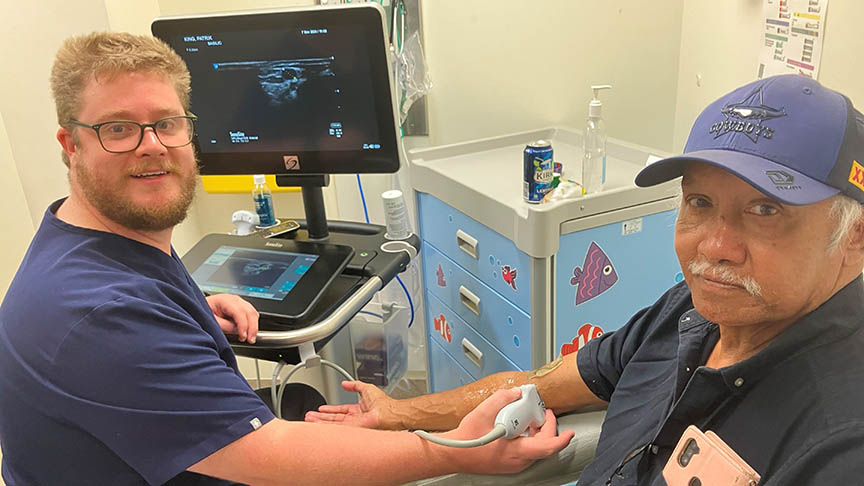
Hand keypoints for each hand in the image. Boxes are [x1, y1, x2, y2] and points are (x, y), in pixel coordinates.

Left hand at [206, 294, 258, 342]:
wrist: (200, 309)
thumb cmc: (204, 312)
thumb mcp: (210, 320)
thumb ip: (224, 325)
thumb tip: (237, 331)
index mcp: (225, 300)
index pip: (239, 312)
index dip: (243, 325)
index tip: (243, 336)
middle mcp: (235, 300)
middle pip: (250, 312)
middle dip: (252, 327)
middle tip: (250, 340)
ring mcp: (240, 303)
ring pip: (253, 313)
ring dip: (254, 327)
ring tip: (250, 338)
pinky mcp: (242, 308)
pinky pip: (252, 315)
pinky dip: (252, 324)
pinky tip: (248, 332)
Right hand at [304, 381, 397, 428]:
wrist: (390, 412)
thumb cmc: (384, 403)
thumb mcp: (366, 388)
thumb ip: (355, 385)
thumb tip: (345, 383)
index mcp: (358, 410)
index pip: (340, 410)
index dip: (330, 410)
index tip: (320, 409)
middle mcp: (355, 419)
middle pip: (334, 419)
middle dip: (321, 418)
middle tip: (309, 416)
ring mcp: (354, 426)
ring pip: (334, 425)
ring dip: (321, 422)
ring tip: (309, 420)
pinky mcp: (353, 430)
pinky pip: (338, 429)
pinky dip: (328, 428)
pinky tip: (320, 426)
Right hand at [446, 388, 574, 474]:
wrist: (452, 455)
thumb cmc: (466, 442)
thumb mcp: (482, 413)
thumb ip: (501, 398)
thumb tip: (515, 392)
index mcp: (516, 451)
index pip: (548, 447)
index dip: (562, 439)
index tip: (570, 432)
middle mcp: (518, 461)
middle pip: (543, 445)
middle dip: (547, 427)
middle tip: (544, 412)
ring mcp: (513, 463)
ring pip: (535, 448)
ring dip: (537, 432)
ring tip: (531, 417)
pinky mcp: (509, 462)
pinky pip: (527, 451)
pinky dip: (528, 437)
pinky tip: (518, 427)